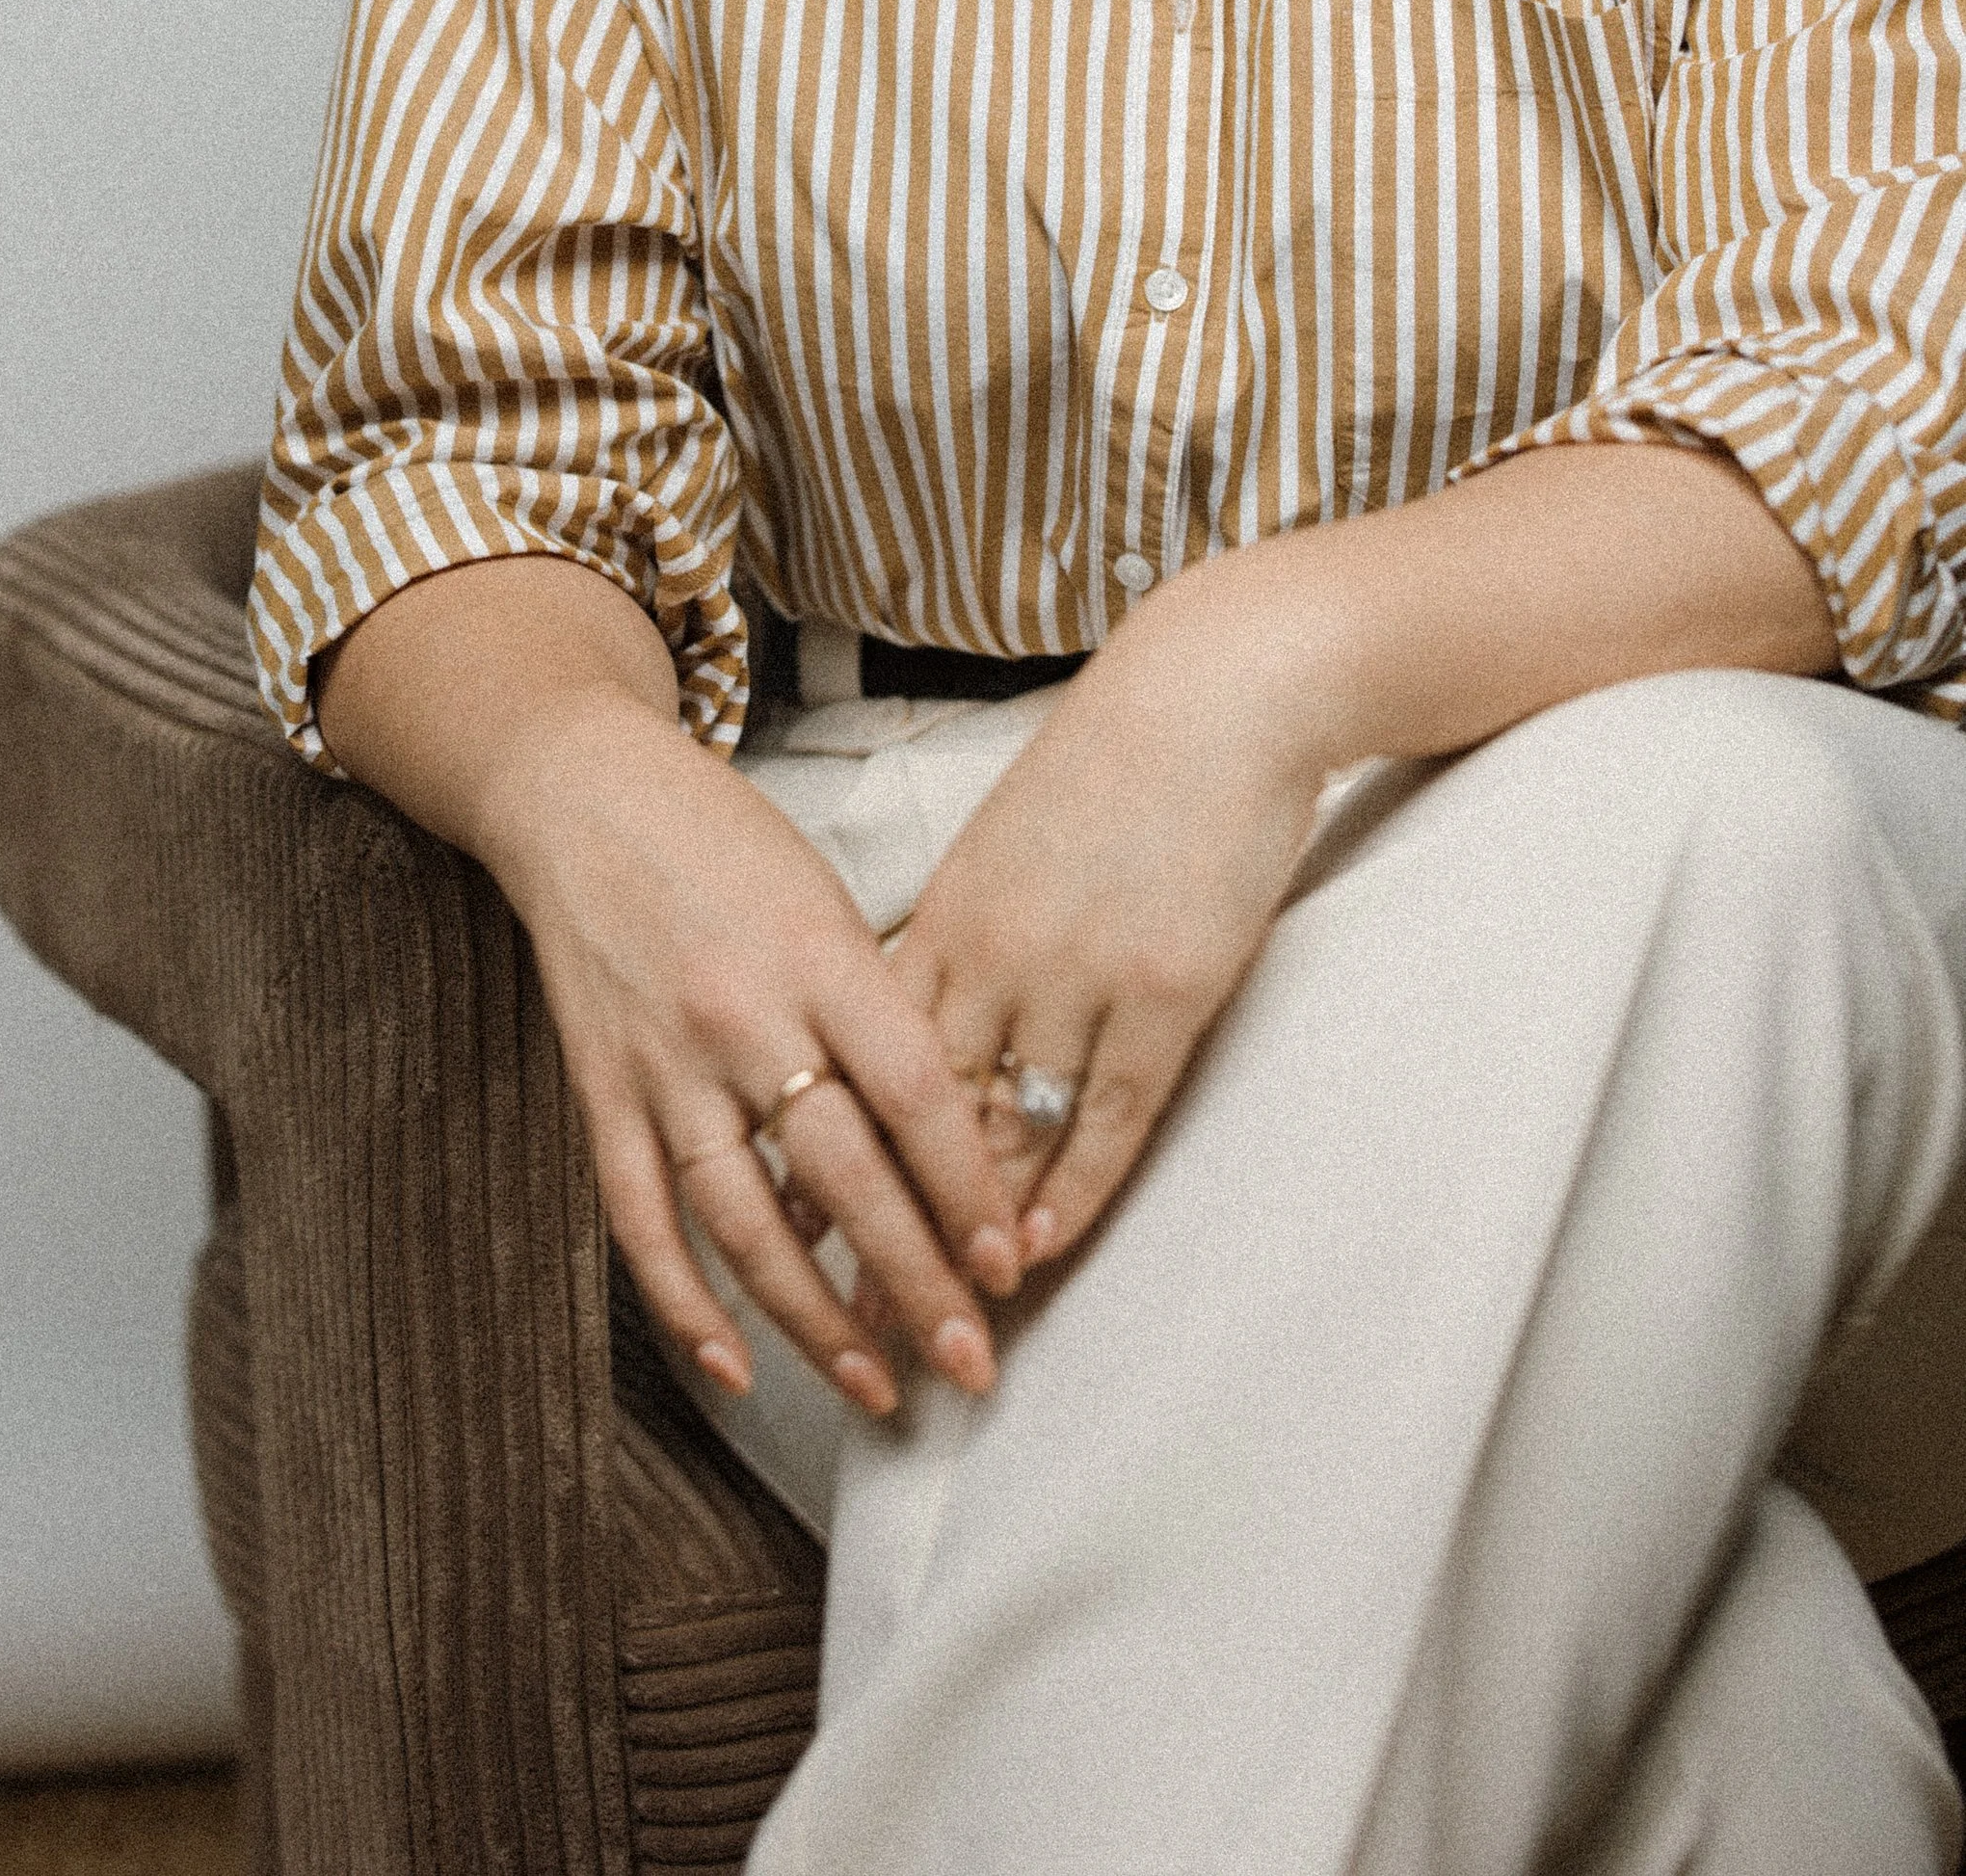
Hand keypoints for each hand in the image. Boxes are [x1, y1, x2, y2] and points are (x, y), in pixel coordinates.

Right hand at [480, 683, 1026, 1413]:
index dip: (967, 1191)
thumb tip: (948, 1138)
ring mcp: (665, 1062)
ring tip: (875, 1388)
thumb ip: (879, 1010)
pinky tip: (734, 1366)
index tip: (1006, 1265)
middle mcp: (744, 1016)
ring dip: (813, 1319)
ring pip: (745, 1221)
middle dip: (914, 1281)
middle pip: (844, 1177)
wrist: (582, 794)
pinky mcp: (602, 1091)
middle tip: (970, 1363)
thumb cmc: (724, 840)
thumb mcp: (828, 899)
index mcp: (820, 957)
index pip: (916, 1096)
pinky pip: (642, 1218)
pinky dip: (684, 1302)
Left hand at [888, 618, 1330, 1269]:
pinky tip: (1039, 1249)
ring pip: (1003, 1128)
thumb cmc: (1121, 758)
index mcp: (948, 910)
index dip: (830, 1145)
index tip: (793, 1223)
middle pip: (916, 1110)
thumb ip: (971, 925)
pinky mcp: (1161, 991)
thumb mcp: (1013, 840)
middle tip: (854, 1310)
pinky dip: (1068, 1192)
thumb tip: (936, 996)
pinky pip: (1104, 1116)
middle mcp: (993, 951)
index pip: (864, 1055)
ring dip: (973, 1229)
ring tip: (945, 1314)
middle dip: (881, 1218)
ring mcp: (1076, 974)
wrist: (1216, 695)